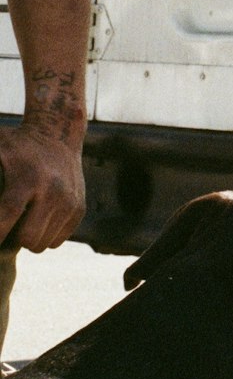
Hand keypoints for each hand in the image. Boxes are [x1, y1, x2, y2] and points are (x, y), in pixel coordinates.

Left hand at [0, 125, 85, 250]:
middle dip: (12, 239)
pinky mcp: (79, 209)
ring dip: (28, 238)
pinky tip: (39, 216)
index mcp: (26, 179)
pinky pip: (57, 240)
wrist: (58, 133)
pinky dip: (45, 235)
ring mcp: (68, 201)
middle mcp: (52, 191)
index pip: (4, 220)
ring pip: (42, 245)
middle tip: (6, 226)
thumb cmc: (14, 145)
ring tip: (22, 220)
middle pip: (27, 240)